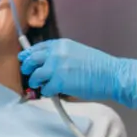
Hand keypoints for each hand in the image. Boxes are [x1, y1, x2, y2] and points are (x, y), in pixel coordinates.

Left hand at [18, 38, 136, 109]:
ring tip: (38, 86)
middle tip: (26, 73)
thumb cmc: (99, 66)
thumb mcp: (77, 51)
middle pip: (31, 59)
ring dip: (35, 82)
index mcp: (61, 44)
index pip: (37, 47)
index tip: (25, 59)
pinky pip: (45, 89)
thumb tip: (48, 64)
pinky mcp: (59, 82)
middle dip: (27, 67)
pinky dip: (47, 92)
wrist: (111, 75)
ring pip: (35, 76)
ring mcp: (56, 68)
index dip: (29, 54)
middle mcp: (55, 53)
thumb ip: (61, 55)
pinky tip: (51, 92)